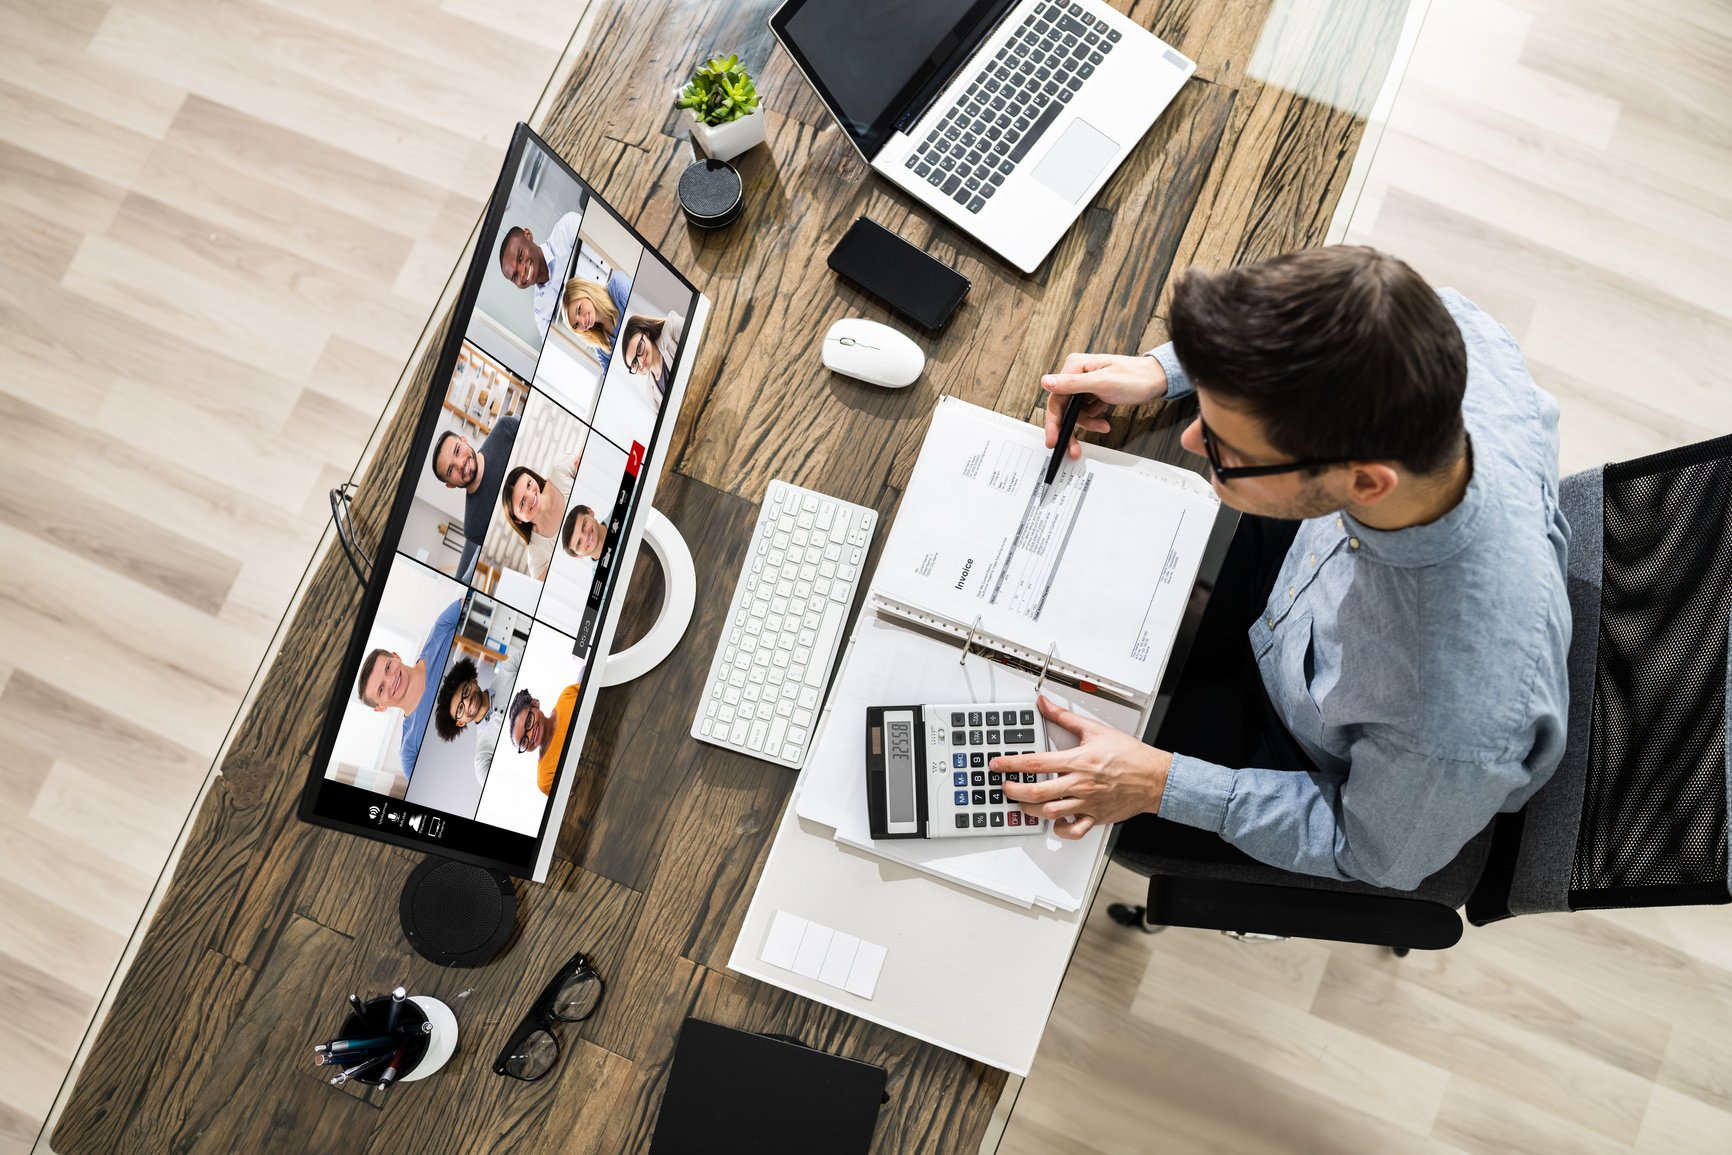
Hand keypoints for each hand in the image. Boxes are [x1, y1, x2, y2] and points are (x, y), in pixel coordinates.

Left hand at [994, 696, 1172, 839]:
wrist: (1154, 777)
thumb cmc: (1129, 755)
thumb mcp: (1095, 730)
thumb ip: (1065, 717)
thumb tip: (1044, 704)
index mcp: (1077, 761)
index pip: (1036, 763)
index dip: (1011, 764)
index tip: (997, 765)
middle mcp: (1079, 784)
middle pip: (1037, 792)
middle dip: (1014, 791)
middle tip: (1005, 787)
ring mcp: (1087, 803)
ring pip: (1050, 813)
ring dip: (1031, 810)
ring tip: (1023, 802)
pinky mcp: (1095, 817)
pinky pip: (1074, 831)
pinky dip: (1060, 830)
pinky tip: (1054, 821)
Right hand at [1042, 353, 1168, 458]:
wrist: (1157, 380)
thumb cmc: (1135, 377)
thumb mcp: (1103, 382)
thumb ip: (1072, 384)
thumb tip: (1045, 382)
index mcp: (1075, 366)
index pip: (1056, 397)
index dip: (1053, 420)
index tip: (1053, 439)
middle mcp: (1077, 373)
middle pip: (1064, 407)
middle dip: (1070, 428)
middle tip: (1071, 446)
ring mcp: (1085, 384)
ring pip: (1075, 412)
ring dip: (1087, 424)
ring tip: (1102, 427)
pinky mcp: (1093, 393)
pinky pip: (1086, 412)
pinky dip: (1093, 420)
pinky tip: (1104, 422)